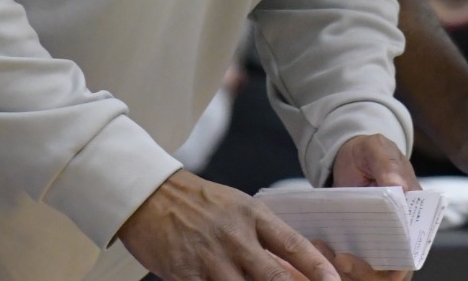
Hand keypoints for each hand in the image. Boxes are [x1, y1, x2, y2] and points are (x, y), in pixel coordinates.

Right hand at [117, 169, 336, 280]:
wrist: (150, 195)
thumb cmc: (196, 202)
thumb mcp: (237, 208)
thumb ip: (264, 237)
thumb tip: (293, 268)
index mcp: (253, 216)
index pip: (293, 244)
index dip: (317, 267)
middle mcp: (236, 237)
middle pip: (274, 276)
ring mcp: (210, 257)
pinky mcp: (186, 274)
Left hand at [322, 136, 416, 280]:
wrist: (348, 155)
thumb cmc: (369, 152)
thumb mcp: (377, 150)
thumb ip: (388, 166)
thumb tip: (400, 186)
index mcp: (414, 214)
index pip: (412, 251)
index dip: (396, 263)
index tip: (371, 258)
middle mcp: (400, 234)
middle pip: (392, 271)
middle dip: (365, 272)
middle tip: (340, 259)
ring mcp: (379, 242)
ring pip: (370, 275)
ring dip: (348, 271)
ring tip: (322, 248)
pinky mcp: (359, 244)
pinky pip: (351, 267)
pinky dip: (335, 264)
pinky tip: (318, 247)